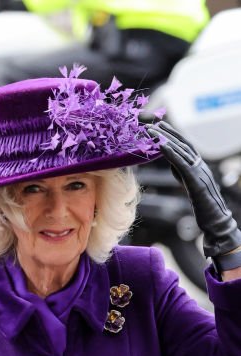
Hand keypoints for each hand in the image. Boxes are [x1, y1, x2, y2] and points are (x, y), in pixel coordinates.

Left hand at [147, 121, 240, 269]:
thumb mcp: (189, 185)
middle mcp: (200, 165)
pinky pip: (182, 164)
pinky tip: (161, 145)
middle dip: (165, 131)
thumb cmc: (203, 208)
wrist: (216, 223)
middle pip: (181, 143)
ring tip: (150, 130)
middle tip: (149, 121)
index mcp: (198, 165)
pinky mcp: (197, 182)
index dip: (169, 133)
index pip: (183, 145)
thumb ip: (182, 172)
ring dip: (164, 138)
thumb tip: (172, 162)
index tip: (155, 124)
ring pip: (181, 150)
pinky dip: (172, 153)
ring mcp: (199, 172)